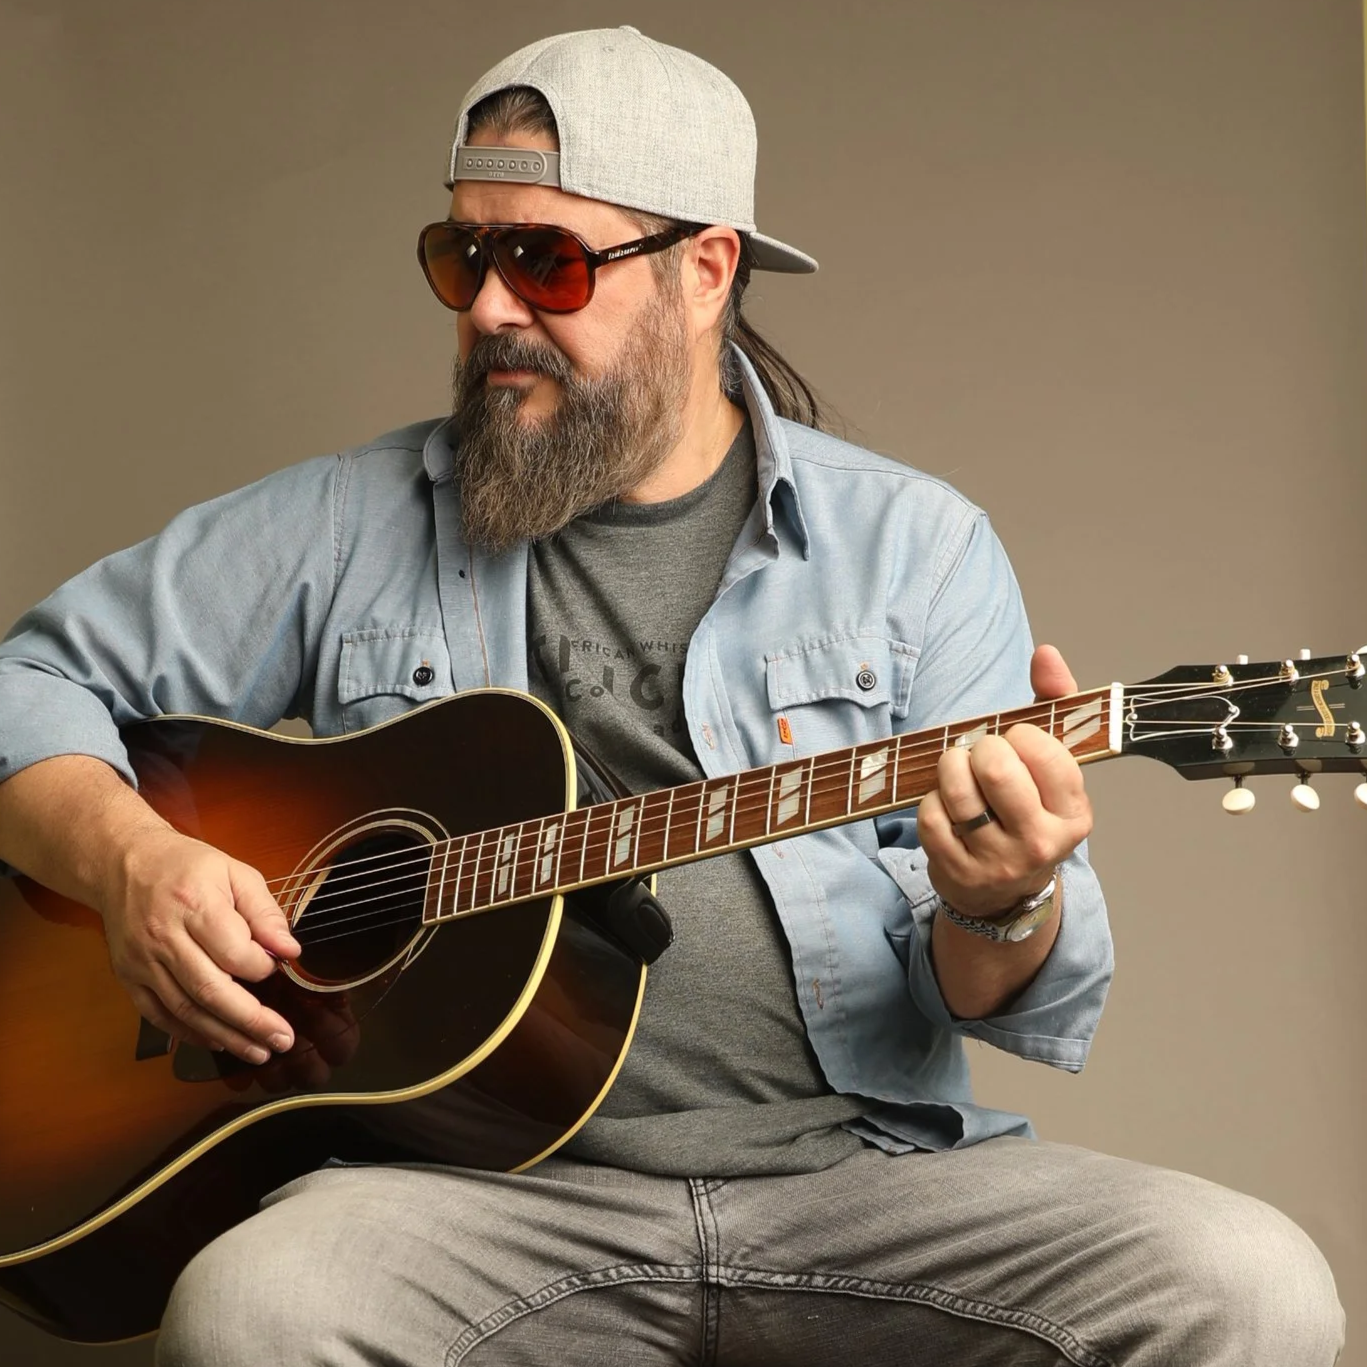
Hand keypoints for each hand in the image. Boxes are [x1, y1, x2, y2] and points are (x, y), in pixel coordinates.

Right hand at [100, 828, 301, 1062]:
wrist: (123, 863)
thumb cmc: (186, 866)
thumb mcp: (235, 872)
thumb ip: (264, 912)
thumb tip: (289, 950)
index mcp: (194, 904)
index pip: (233, 952)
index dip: (262, 967)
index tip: (279, 968)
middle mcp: (164, 937)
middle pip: (210, 989)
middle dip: (251, 1020)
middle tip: (282, 1039)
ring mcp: (142, 961)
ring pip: (185, 1009)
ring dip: (225, 1035)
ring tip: (258, 1051)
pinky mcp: (129, 977)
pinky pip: (160, 1015)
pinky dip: (189, 1033)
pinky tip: (218, 1041)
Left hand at [919, 644, 1091, 917]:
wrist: (1005, 890)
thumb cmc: (1028, 809)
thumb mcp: (1051, 763)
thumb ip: (1054, 703)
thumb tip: (1046, 654)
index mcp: (1074, 813)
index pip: (1045, 751)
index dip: (1020, 736)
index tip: (1015, 743)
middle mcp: (1041, 842)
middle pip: (996, 769)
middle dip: (979, 749)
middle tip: (980, 755)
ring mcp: (998, 862)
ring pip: (957, 792)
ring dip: (949, 769)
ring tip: (957, 770)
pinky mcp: (958, 873)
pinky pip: (930, 817)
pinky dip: (930, 802)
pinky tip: (944, 805)